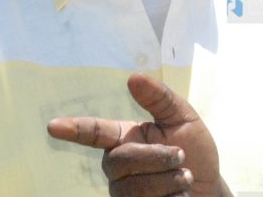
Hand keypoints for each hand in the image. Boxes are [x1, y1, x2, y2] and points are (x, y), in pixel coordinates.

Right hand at [47, 73, 224, 196]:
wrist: (209, 187)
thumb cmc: (194, 149)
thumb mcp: (183, 118)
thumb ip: (159, 98)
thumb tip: (133, 77)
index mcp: (126, 136)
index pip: (95, 132)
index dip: (75, 129)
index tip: (53, 126)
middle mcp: (117, 164)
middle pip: (120, 161)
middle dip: (157, 158)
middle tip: (183, 157)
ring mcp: (122, 190)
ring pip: (132, 188)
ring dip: (167, 181)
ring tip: (185, 177)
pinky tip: (179, 195)